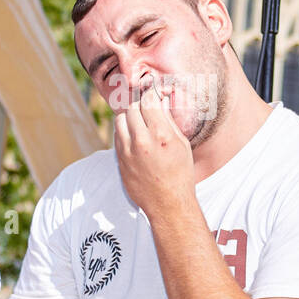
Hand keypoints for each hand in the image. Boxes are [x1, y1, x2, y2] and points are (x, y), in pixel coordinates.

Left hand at [114, 81, 195, 217]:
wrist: (168, 203)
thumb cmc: (180, 174)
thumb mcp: (182, 144)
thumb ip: (169, 120)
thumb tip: (161, 102)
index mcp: (161, 135)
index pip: (148, 101)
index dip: (151, 94)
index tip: (153, 95)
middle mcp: (142, 141)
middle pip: (132, 107)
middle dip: (140, 106)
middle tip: (148, 110)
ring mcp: (128, 151)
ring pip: (120, 119)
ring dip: (129, 117)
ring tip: (140, 123)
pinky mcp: (119, 160)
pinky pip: (116, 135)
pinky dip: (124, 131)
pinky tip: (135, 137)